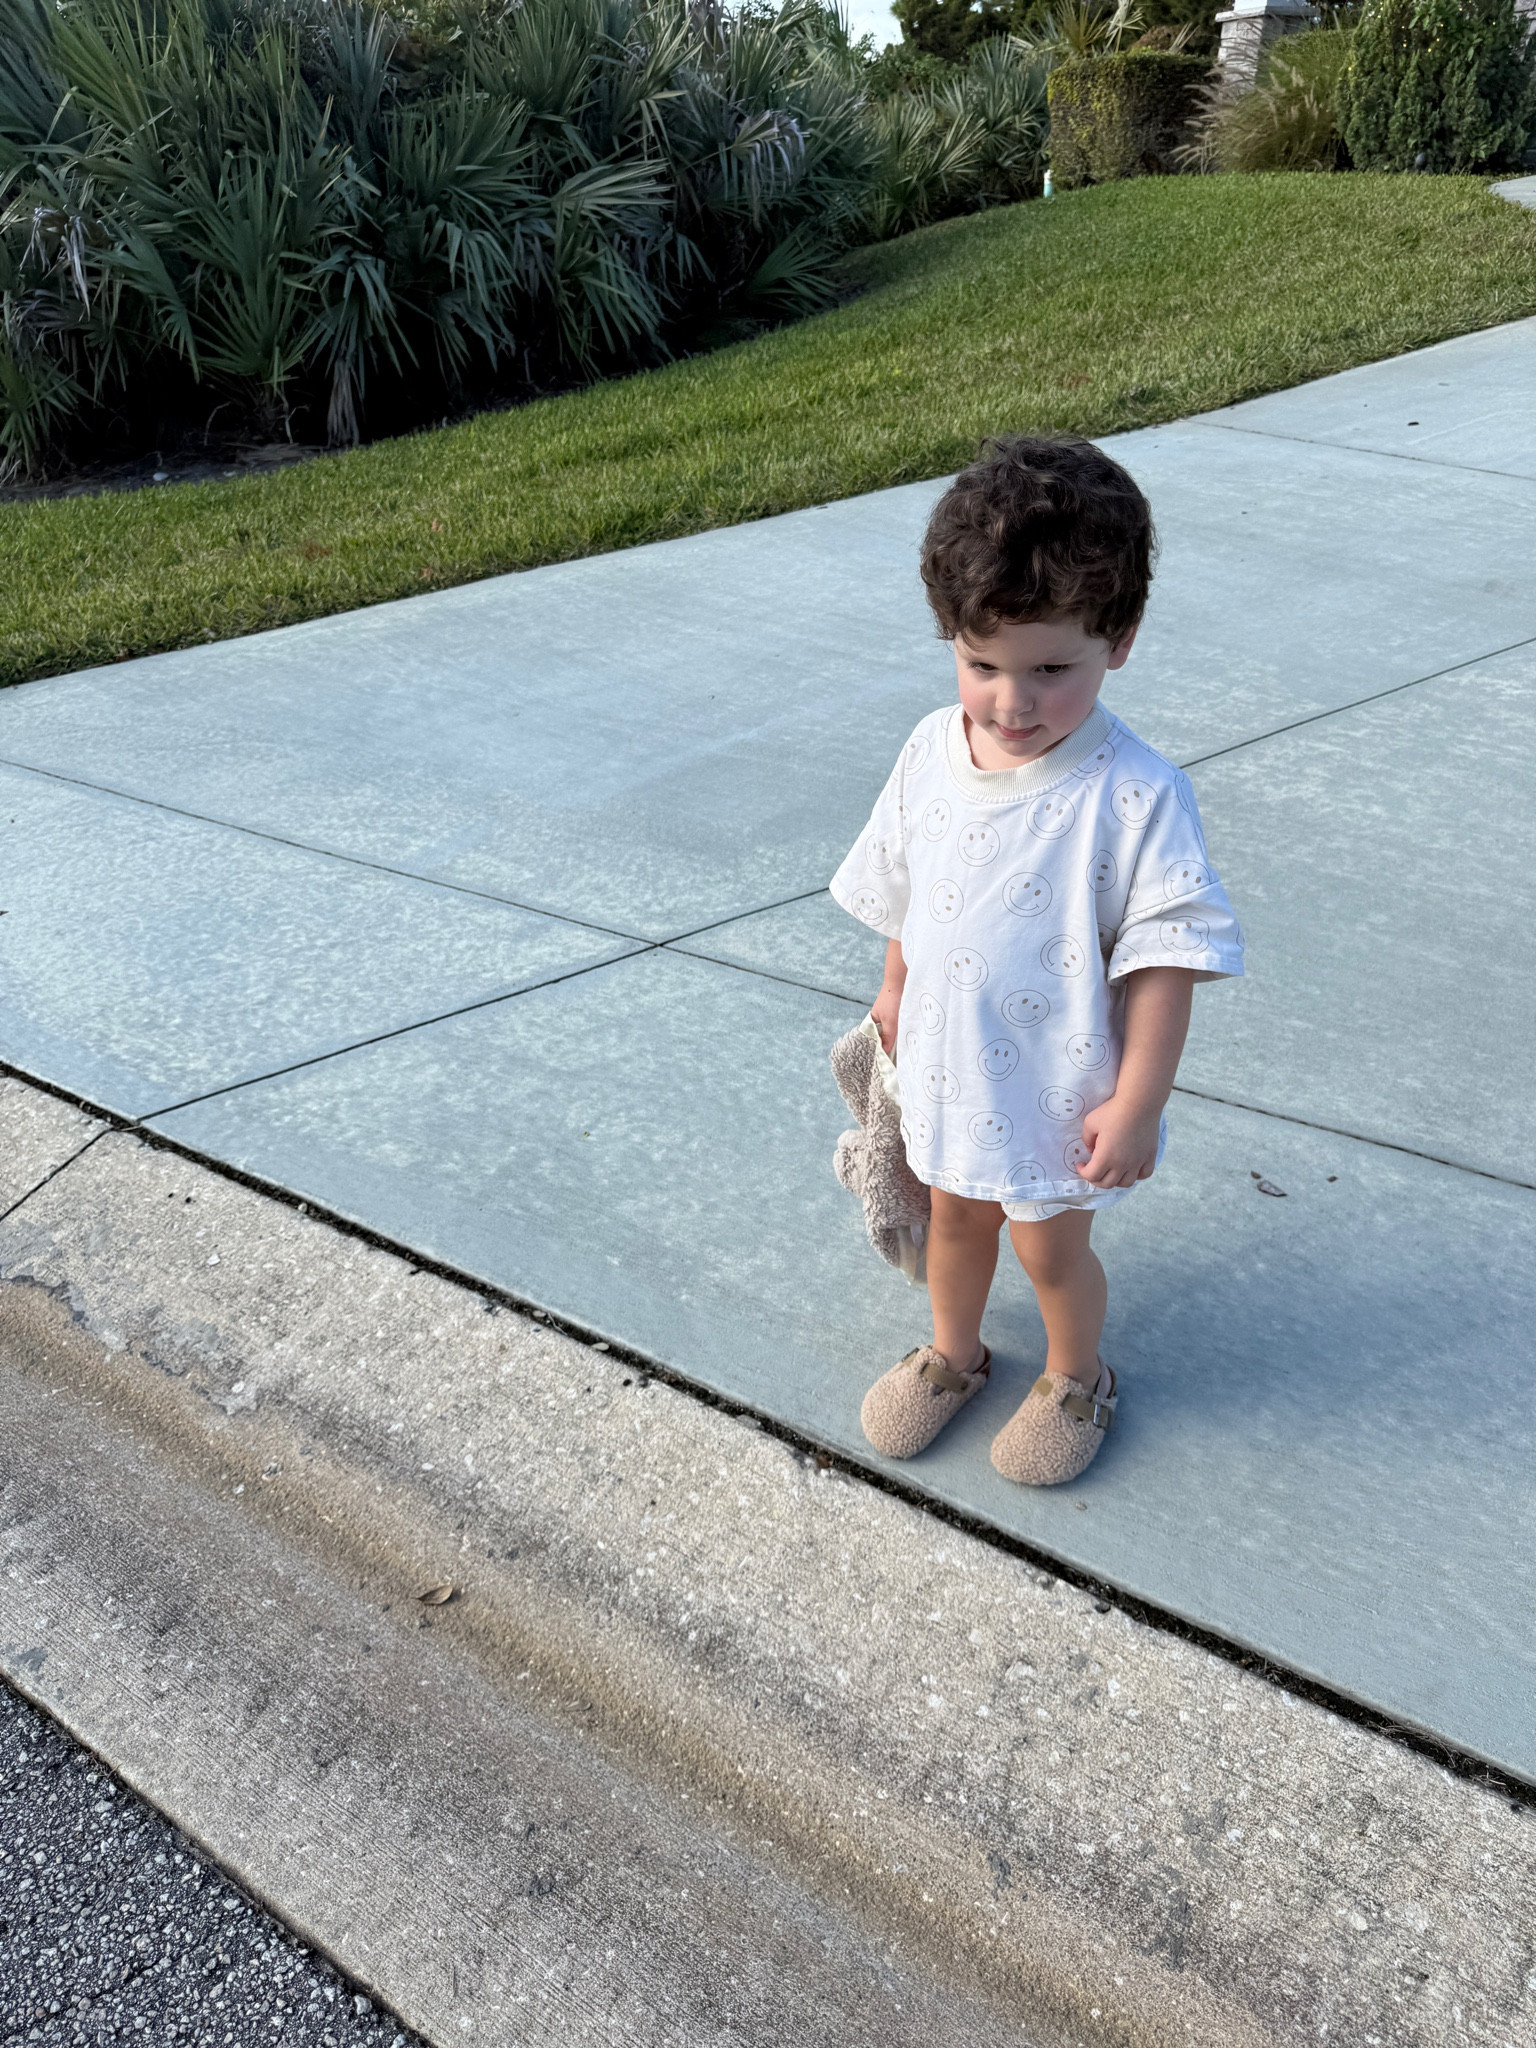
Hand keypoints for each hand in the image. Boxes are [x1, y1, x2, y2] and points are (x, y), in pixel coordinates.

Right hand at [871, 938, 907, 1056]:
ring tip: (905, 1054)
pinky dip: (905, 1033)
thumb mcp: (891, 1022)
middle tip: (896, 1063)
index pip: (873, 1042)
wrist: (903, 978)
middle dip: (889, 1048)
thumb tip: (884, 1053)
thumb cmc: (893, 998)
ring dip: (899, 1040)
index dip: (878, 1052)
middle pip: (884, 1039)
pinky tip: (911, 1040)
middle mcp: (880, 1020)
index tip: (884, 1064)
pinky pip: (901, 1027)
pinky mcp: (900, 1013)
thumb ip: (887, 1038)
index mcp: (872, 1022)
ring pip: (894, 1033)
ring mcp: (890, 1017)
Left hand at [1075, 1094, 1160, 1188]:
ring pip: (1126, 1183)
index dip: (1083, 1172)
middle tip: (1093, 1170)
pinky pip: (1145, 1174)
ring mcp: (1138, 1162)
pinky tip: (1131, 1168)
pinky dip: (1137, 1175)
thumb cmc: (1113, 1111)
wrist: (1139, 1103)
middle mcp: (1122, 1164)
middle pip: (1107, 1183)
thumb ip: (1086, 1138)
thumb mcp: (1090, 1122)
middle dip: (1096, 1179)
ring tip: (1111, 1171)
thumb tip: (1091, 1149)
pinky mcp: (1150, 1156)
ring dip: (1115, 1180)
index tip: (1080, 1164)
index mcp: (1105, 1157)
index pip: (1091, 1176)